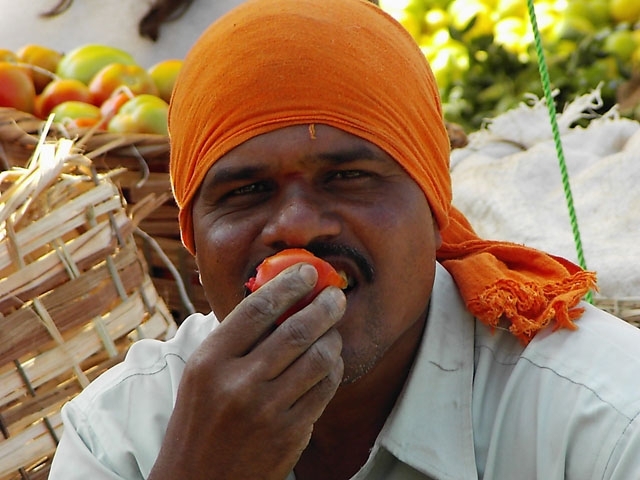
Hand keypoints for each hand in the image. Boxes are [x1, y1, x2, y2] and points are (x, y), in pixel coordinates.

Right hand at [148, 263, 345, 479]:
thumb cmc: (199, 422)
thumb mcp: (201, 375)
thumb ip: (233, 341)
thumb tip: (275, 299)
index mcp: (210, 362)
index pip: (256, 309)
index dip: (288, 283)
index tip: (307, 271)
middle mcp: (238, 383)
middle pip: (296, 330)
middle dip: (325, 305)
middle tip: (336, 295)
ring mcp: (267, 411)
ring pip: (318, 358)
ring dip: (333, 337)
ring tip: (334, 330)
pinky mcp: (290, 434)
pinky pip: (325, 389)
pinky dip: (333, 368)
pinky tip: (331, 361)